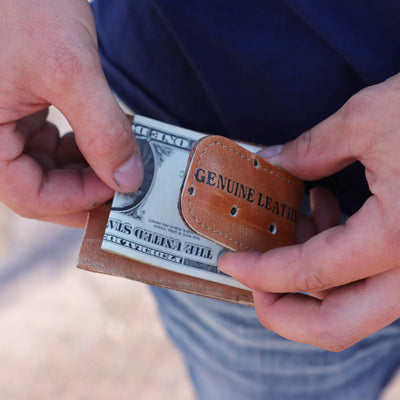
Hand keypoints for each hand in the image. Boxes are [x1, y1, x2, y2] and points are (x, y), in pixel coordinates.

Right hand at [0, 0, 142, 226]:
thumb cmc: (24, 2)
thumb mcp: (69, 69)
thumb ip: (102, 130)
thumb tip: (128, 180)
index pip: (29, 195)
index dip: (77, 200)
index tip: (119, 191)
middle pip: (40, 187)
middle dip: (87, 189)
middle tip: (127, 186)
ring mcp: (4, 123)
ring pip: (49, 169)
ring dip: (88, 170)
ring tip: (122, 159)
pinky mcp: (22, 110)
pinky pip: (52, 146)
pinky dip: (82, 148)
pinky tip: (106, 139)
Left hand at [219, 73, 399, 350]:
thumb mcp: (371, 118)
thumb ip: (312, 148)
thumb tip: (270, 161)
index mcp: (398, 239)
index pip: (307, 274)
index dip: (258, 272)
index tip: (227, 262)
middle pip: (334, 326)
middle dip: (280, 312)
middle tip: (250, 279)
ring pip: (353, 308)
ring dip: (308, 279)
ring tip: (296, 220)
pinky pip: (371, 282)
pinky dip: (336, 262)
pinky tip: (328, 211)